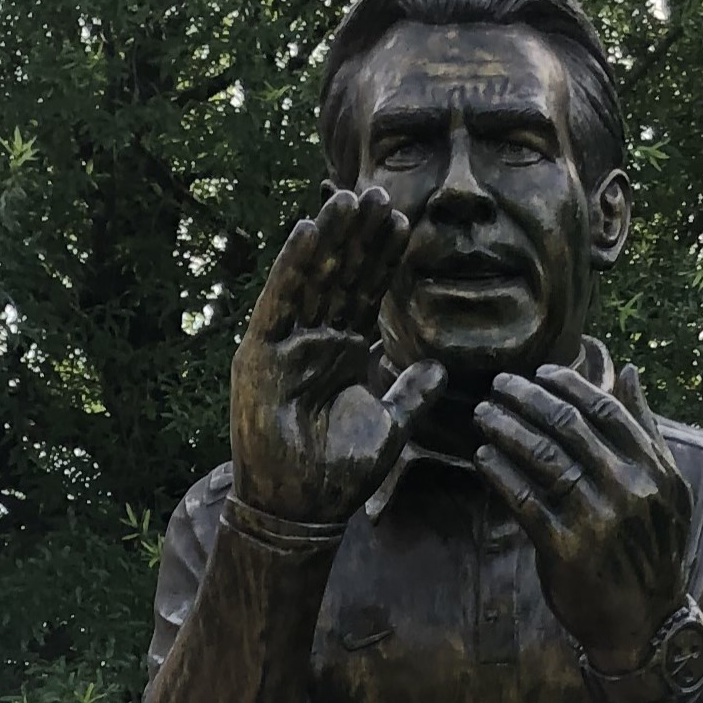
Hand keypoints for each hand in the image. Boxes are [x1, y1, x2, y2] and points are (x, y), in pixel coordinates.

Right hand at [231, 190, 443, 522]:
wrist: (302, 509)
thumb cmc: (341, 474)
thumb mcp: (391, 427)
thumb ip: (412, 393)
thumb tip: (442, 367)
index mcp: (343, 351)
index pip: (366, 294)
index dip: (383, 259)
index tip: (405, 223)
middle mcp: (313, 339)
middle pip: (339, 276)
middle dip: (359, 236)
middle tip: (380, 192)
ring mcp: (285, 342)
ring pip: (311, 279)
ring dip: (329, 238)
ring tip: (349, 199)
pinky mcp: (260, 352)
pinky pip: (279, 300)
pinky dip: (293, 266)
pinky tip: (309, 231)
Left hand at [473, 361, 692, 662]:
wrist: (644, 623)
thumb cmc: (650, 550)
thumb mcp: (665, 489)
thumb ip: (644, 429)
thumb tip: (625, 370)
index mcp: (653, 469)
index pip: (604, 409)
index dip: (567, 385)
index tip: (539, 374)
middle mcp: (628, 489)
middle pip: (567, 425)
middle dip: (526, 399)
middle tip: (498, 385)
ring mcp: (597, 519)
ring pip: (543, 457)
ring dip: (506, 429)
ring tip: (482, 414)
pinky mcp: (566, 549)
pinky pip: (524, 499)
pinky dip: (500, 473)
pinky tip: (483, 457)